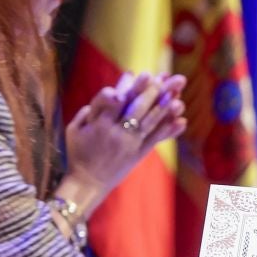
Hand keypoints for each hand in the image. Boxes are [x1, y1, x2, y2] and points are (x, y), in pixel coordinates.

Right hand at [58, 73, 188, 215]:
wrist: (87, 183)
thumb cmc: (77, 153)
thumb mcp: (74, 129)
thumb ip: (89, 111)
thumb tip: (109, 93)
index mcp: (98, 125)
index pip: (113, 101)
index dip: (125, 87)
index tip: (134, 72)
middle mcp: (116, 134)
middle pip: (135, 109)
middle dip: (148, 91)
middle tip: (160, 76)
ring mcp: (129, 144)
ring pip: (148, 123)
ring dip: (163, 109)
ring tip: (177, 96)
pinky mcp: (138, 154)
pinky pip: (155, 140)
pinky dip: (168, 130)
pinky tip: (181, 120)